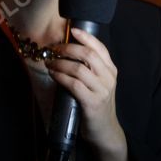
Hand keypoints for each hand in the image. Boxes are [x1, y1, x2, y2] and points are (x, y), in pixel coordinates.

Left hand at [47, 28, 123, 152]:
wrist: (105, 130)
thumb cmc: (97, 104)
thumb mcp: (99, 84)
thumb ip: (90, 69)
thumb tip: (68, 52)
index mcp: (111, 70)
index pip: (100, 47)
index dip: (86, 36)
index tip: (72, 29)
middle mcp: (108, 78)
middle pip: (88, 55)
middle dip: (68, 48)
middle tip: (54, 49)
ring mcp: (101, 91)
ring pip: (78, 69)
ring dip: (60, 63)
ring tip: (49, 62)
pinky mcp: (92, 103)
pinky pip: (74, 84)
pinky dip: (61, 77)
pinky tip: (54, 74)